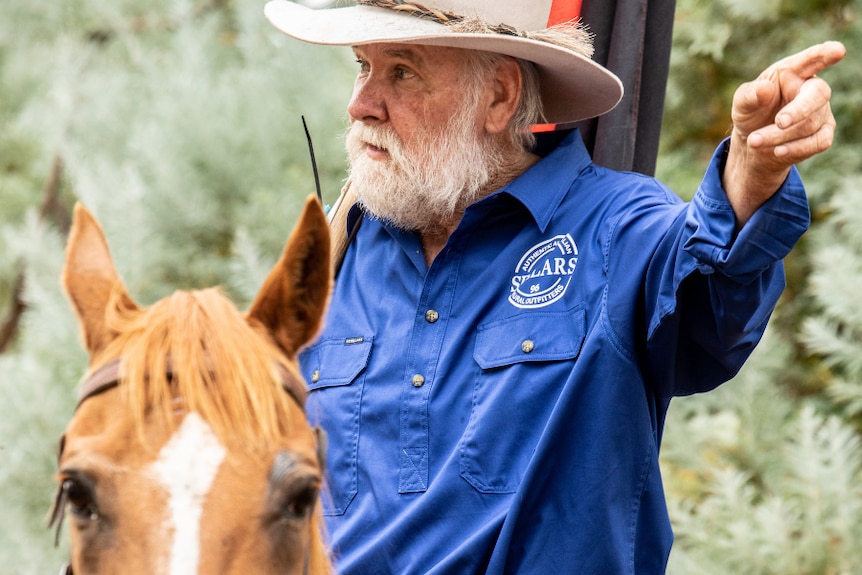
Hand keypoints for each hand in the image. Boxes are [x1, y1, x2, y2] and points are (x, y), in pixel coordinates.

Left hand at [723, 41, 845, 225]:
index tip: (834, 51)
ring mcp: (821, 115)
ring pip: (813, 124)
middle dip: (799, 109)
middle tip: (779, 121)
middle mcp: (810, 92)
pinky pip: (816, 143)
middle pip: (818, 95)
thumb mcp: (742, 108)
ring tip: (756, 143)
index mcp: (790, 76)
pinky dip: (794, 149)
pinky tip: (774, 152)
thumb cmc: (750, 118)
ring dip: (783, 136)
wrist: (753, 149)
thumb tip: (764, 87)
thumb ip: (749, 96)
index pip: (807, 61)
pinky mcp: (821, 137)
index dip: (820, 55)